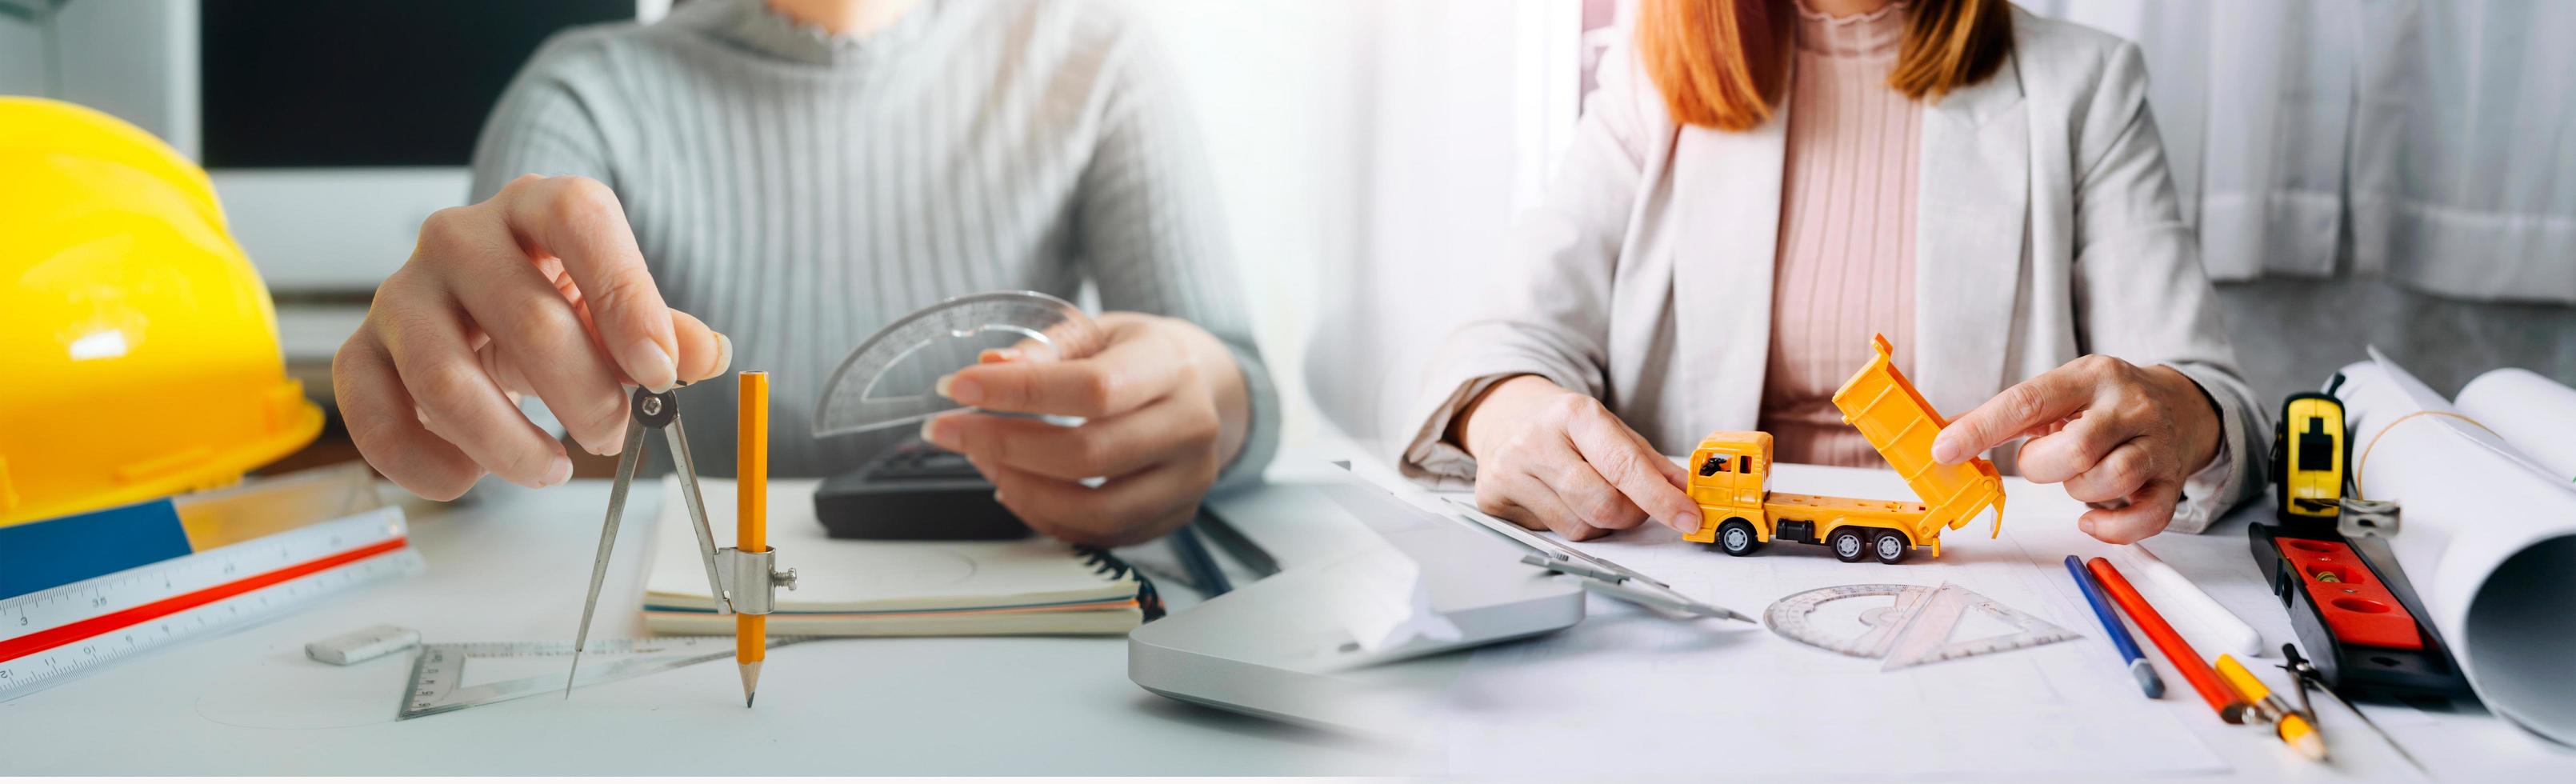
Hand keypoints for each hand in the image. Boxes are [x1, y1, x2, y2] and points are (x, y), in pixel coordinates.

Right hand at [333, 174, 730, 499]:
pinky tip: (472, 477)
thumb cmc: (555, 302)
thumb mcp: (617, 309)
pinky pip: (376, 415)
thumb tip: (705, 353)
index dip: (625, 296)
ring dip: (510, 443)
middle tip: (612, 434)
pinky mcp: (363, 350)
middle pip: (524, 317)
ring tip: (552, 468)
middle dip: (584, 395)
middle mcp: (459, 238)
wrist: (478, 309)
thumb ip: (664, 332)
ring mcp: (403, 293)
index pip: (577, 220)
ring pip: (445, 378)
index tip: (659, 371)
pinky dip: (427, 463)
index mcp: (536, 208)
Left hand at [918, 313, 1249, 546]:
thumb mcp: (1097, 332)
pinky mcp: (1176, 515)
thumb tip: (989, 369)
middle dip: (1003, 445)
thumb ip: (1046, 349)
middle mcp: (1191, 426)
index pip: (1093, 389)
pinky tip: (1016, 488)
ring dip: (1022, 490)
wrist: (1204, 385)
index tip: (958, 387)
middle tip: (948, 430)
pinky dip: (1048, 517)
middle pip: (1087, 454)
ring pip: (1096, 509)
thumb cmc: (1139, 355)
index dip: (1019, 392)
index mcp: (1170, 366)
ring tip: (983, 462)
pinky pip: (1103, 535)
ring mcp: (1190, 480)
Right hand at [1453, 376, 1700, 540]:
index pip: (1624, 467)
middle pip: (1602, 506)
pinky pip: (1551, 534)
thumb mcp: (1610, 429)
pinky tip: (1559, 500)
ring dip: (1600, 524)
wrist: (1504, 413)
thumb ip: (1651, 462)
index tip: (1688, 517)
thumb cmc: (1564, 424)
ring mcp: (1509, 471)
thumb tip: (1686, 492)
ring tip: (1590, 495)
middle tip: (1633, 504)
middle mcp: (1536, 440)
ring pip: (1579, 528)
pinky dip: (1568, 525)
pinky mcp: (1491, 499)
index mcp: (1574, 414)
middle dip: (1630, 515)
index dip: (1661, 499)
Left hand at [1931, 355, 2221, 543]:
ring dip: (2078, 491)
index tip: (1944, 450)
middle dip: (2043, 466)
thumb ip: (2008, 414)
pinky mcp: (2173, 481)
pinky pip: (2146, 516)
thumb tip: (1945, 438)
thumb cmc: (2106, 402)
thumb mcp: (2062, 391)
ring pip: (2112, 479)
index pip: (2029, 401)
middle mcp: (2128, 406)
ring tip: (2076, 477)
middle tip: (2043, 460)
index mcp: (2089, 377)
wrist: (2182, 404)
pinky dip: (2113, 529)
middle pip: (2078, 447)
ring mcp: (2156, 444)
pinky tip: (2092, 521)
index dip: (1982, 429)